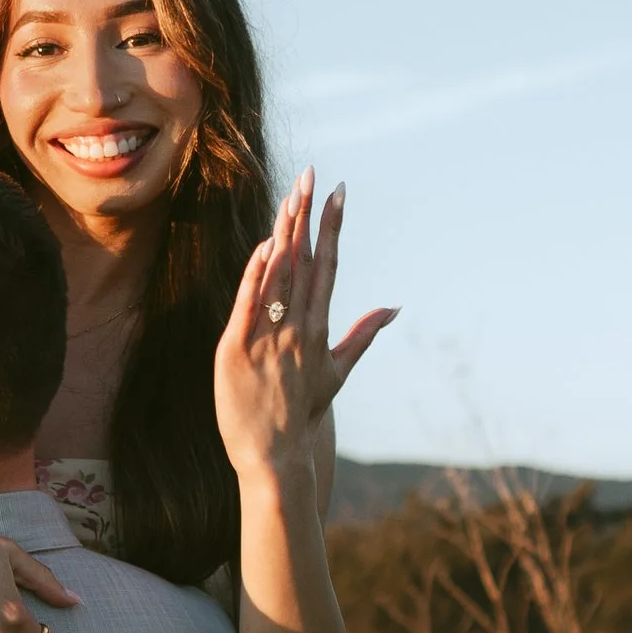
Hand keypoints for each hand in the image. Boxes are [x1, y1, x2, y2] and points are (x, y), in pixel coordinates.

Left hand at [214, 171, 397, 483]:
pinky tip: (264, 247)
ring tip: (290, 195)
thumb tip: (394, 306)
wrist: (276, 457)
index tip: (339, 192)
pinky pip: (248, 306)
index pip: (327, 266)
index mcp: (318, 329)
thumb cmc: (301, 414)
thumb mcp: (337, 373)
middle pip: (304, 262)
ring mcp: (269, 338)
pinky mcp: (237, 350)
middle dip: (309, 216)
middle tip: (313, 175)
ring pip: (278, 277)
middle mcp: (298, 328)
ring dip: (284, 234)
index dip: (332, 227)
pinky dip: (256, 276)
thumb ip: (363, 335)